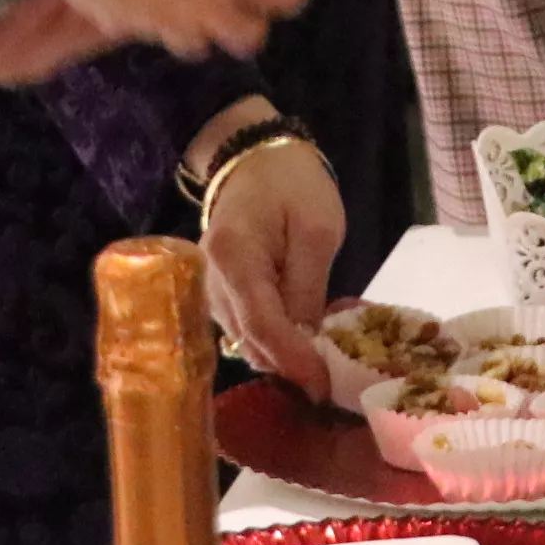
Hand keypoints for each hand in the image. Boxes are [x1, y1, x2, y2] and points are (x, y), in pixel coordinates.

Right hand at [195, 121, 342, 397]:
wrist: (256, 158)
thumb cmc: (293, 185)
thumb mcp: (318, 230)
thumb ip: (308, 288)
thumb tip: (306, 343)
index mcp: (234, 258)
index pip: (261, 325)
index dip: (294, 361)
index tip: (325, 386)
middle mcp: (211, 280)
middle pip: (250, 341)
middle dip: (290, 365)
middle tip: (333, 378)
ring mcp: (211, 289)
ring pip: (246, 341)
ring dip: (282, 356)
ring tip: (323, 359)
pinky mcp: (220, 293)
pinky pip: (246, 329)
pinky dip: (273, 341)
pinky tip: (302, 339)